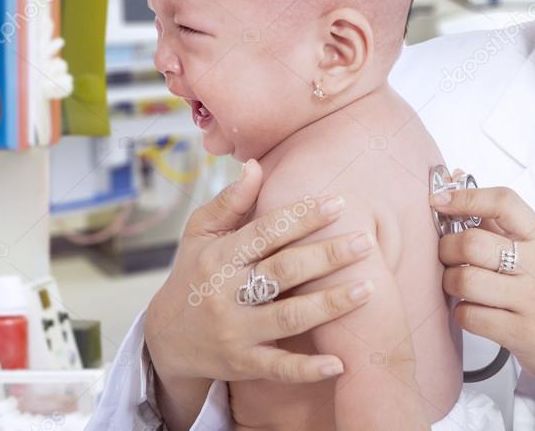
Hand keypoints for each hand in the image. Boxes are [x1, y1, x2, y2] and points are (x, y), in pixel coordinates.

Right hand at [145, 159, 376, 385]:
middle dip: (327, 256)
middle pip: (284, 272)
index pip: (266, 232)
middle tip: (366, 241)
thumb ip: (230, 202)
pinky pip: (279, 367)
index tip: (339, 202)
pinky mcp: (243, 364)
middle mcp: (226, 294)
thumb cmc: (194, 274)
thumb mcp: (200, 234)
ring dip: (330, 304)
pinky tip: (340, 362)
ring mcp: (235, 332)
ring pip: (288, 317)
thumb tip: (254, 166)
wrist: (165, 338)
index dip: (303, 216)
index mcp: (219, 257)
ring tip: (368, 288)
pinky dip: (308, 369)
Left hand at [432, 185, 534, 388]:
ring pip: (465, 280)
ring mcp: (530, 299)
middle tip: (448, 257)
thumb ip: (495, 222)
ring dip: (450, 282)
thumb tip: (454, 186)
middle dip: (447, 249)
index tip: (439, 202)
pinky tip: (471, 309)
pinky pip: (468, 315)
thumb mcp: (533, 249)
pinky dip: (461, 311)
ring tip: (458, 284)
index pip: (503, 202)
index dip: (465, 198)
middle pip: (473, 243)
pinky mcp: (519, 332)